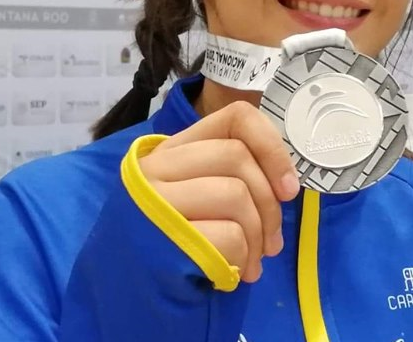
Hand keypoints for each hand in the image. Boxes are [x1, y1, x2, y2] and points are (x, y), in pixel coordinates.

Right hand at [138, 101, 300, 281]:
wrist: (124, 293)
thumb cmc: (170, 244)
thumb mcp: (193, 197)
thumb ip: (229, 176)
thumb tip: (284, 185)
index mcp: (171, 150)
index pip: (236, 118)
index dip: (271, 146)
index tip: (287, 187)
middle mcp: (155, 167)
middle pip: (237, 157)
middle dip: (269, 205)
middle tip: (272, 242)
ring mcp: (154, 201)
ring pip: (236, 194)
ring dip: (258, 235)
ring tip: (252, 261)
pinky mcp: (160, 237)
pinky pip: (228, 235)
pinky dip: (242, 257)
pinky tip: (233, 273)